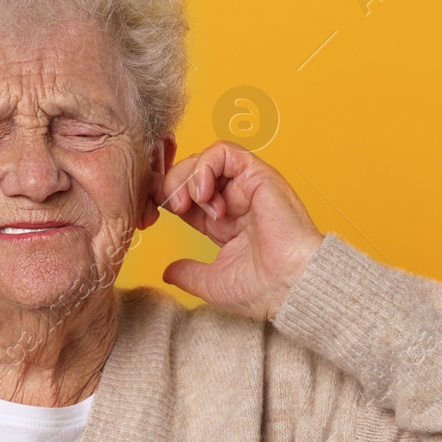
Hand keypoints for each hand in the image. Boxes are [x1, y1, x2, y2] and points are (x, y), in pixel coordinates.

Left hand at [157, 141, 323, 320]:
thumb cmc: (262, 290)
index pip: (188, 197)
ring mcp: (248, 187)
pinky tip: (203, 193)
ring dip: (188, 176)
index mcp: (225, 224)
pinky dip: (205, 166)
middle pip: (193, 173)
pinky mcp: (258, 175)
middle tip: (170, 207)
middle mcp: (236, 202)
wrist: (289, 287)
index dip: (167, 197)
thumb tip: (167, 272)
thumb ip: (188, 274)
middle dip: (172, 184)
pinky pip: (224, 151)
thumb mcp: (211, 283)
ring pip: (206, 158)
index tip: (152, 212)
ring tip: (188, 202)